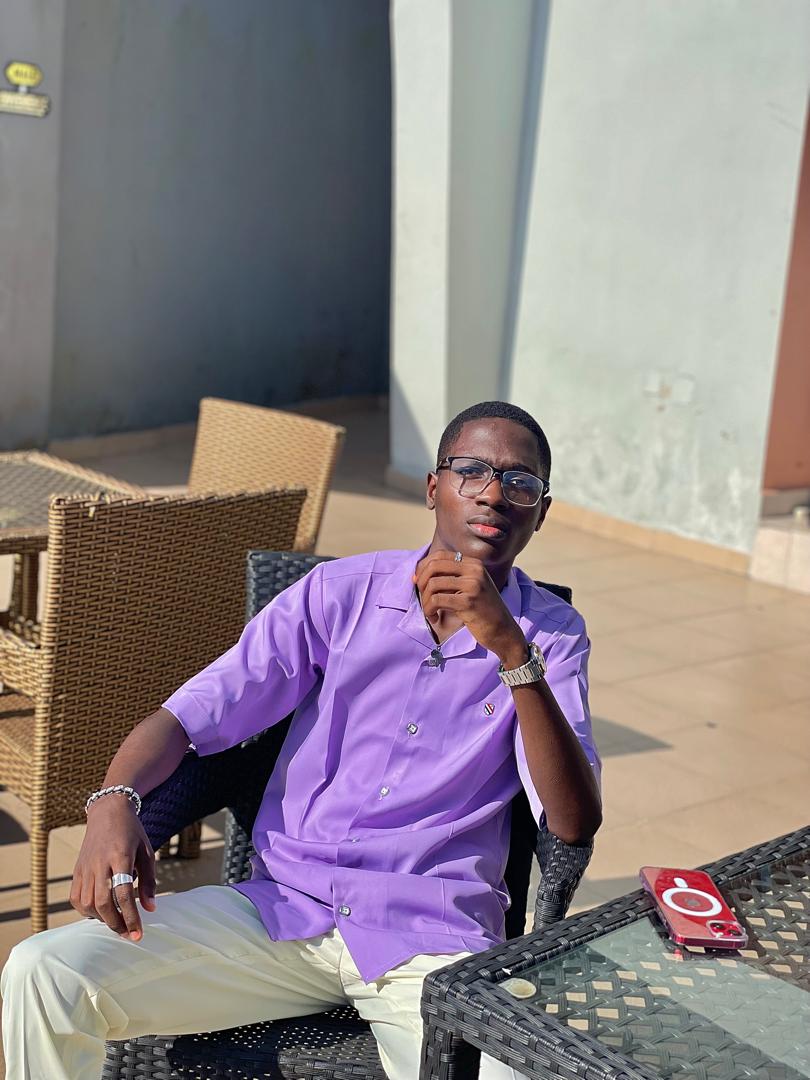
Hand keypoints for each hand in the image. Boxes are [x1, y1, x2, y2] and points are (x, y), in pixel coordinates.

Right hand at [70, 795, 155, 940]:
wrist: (108, 812)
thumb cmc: (132, 833)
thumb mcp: (147, 852)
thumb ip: (149, 881)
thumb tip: (150, 909)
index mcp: (120, 856)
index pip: (123, 894)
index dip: (130, 916)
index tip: (138, 933)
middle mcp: (99, 863)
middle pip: (102, 903)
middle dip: (116, 924)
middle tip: (129, 934)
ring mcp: (85, 867)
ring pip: (87, 903)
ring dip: (102, 919)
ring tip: (117, 922)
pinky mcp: (76, 870)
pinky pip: (76, 898)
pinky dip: (86, 911)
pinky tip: (100, 912)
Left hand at [413, 551, 526, 665]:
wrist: (504, 631)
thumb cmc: (483, 611)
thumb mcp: (471, 587)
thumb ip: (451, 577)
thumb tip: (419, 574)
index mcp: (474, 563)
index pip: (440, 555)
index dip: (423, 566)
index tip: (417, 581)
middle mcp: (474, 570)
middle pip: (434, 566)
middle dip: (421, 581)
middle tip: (421, 596)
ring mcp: (472, 585)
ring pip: (433, 584)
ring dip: (425, 600)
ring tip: (429, 611)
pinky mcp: (468, 602)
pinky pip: (436, 600)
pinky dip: (429, 610)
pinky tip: (434, 618)